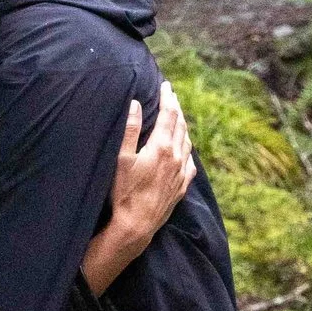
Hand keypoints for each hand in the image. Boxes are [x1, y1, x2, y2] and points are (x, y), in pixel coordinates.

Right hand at [80, 85, 195, 293]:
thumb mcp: (120, 159)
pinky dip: (187, 150)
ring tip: (178, 118)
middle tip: (171, 96)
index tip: (166, 85)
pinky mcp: (181, 187)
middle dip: (176, 108)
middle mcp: (176, 157)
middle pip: (180, 126)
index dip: (168, 98)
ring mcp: (180, 173)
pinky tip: (185, 150)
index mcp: (161, 147)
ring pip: (187, 142)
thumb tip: (135, 104)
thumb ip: (130, 130)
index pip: (169, 115)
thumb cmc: (123, 192)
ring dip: (182, 127)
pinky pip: (190, 163)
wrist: (136, 225)